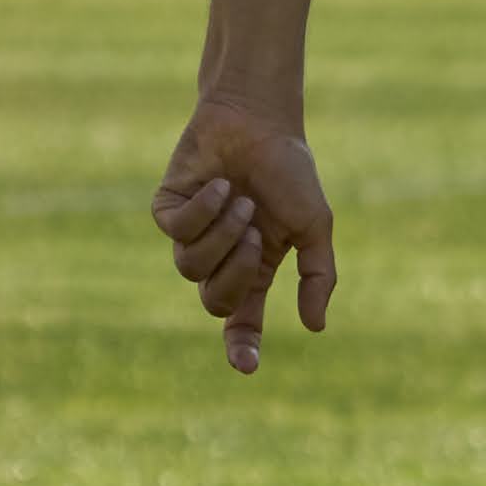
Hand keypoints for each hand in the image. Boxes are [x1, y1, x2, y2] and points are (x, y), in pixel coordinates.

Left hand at [154, 89, 331, 374]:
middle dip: (236, 271)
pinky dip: (202, 209)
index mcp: (255, 267)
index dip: (241, 346)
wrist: (259, 119)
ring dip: (221, 233)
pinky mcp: (168, 209)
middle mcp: (220, 256)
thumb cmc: (289, 169)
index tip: (246, 367)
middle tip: (256, 233)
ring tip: (241, 199)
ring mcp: (192, 234)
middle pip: (214, 299)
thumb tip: (315, 327)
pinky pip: (175, 230)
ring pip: (190, 266)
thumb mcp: (316, 225)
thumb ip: (318, 275)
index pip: (242, 321)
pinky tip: (219, 184)